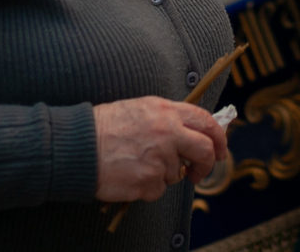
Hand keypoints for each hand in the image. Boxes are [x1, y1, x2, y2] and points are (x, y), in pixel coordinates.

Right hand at [93, 97, 229, 202]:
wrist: (79, 146)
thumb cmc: (105, 127)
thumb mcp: (140, 109)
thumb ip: (167, 119)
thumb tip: (191, 133)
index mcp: (165, 111)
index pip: (206, 121)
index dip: (218, 137)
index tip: (220, 149)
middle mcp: (167, 132)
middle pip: (205, 150)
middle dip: (206, 165)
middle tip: (196, 173)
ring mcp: (159, 158)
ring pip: (175, 174)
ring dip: (160, 175)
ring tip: (135, 164)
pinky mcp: (149, 181)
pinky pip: (157, 190)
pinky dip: (146, 188)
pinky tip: (129, 175)